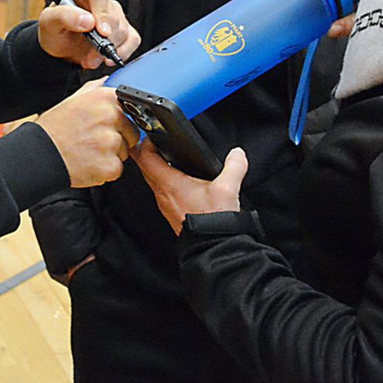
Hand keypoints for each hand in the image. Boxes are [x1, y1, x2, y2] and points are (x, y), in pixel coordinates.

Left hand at [37, 0, 141, 68]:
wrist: (59, 48)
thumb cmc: (53, 30)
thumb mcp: (48, 22)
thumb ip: (63, 16)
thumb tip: (88, 21)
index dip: (102, 12)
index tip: (101, 32)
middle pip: (113, 16)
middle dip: (103, 41)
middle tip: (90, 57)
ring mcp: (113, 13)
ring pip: (123, 30)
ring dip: (108, 50)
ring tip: (90, 60)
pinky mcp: (122, 29)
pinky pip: (132, 39)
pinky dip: (123, 52)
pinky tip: (107, 60)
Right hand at [37, 79, 138, 187]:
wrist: (40, 154)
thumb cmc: (53, 130)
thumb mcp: (72, 100)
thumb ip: (94, 89)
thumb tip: (107, 80)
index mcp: (105, 98)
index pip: (131, 109)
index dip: (119, 121)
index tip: (107, 126)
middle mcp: (111, 117)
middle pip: (131, 133)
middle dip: (118, 139)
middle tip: (95, 141)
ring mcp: (111, 142)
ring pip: (124, 152)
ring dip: (111, 155)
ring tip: (89, 152)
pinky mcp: (110, 165)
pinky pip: (117, 169)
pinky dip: (105, 170)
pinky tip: (89, 163)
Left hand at [132, 140, 247, 234]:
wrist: (212, 247)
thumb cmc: (212, 221)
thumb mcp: (228, 188)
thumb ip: (234, 167)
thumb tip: (237, 154)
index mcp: (169, 184)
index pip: (145, 157)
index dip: (145, 142)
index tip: (152, 135)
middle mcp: (162, 194)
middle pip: (144, 168)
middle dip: (148, 153)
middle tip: (157, 143)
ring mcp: (165, 204)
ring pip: (152, 180)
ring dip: (156, 168)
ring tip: (168, 158)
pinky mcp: (171, 212)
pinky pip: (162, 192)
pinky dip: (165, 181)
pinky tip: (181, 181)